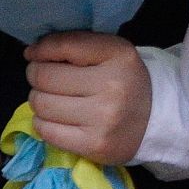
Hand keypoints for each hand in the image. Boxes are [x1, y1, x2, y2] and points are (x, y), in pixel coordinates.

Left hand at [23, 33, 150, 165]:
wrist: (156, 120)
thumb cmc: (125, 81)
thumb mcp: (112, 52)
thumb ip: (76, 44)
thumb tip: (31, 52)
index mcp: (119, 56)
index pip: (65, 46)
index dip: (41, 49)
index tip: (35, 53)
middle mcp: (113, 86)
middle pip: (44, 77)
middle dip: (38, 76)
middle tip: (50, 80)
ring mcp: (103, 118)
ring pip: (41, 104)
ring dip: (41, 101)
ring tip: (58, 100)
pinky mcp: (94, 144)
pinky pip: (45, 130)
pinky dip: (45, 123)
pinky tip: (61, 119)